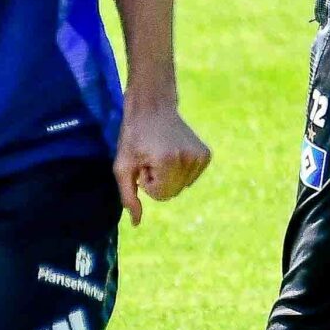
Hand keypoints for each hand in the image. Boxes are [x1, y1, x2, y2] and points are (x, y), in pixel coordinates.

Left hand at [111, 97, 210, 223]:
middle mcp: (189, 158)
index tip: (144, 162)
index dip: (147, 182)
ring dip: (168, 176)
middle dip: (158, 181)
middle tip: (151, 158)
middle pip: (172, 193)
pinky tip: (172, 152)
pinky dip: (180, 171)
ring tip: (160, 154)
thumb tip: (136, 223)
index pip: (159, 195)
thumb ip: (128, 197)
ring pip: (182, 187)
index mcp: (169, 161)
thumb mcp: (123, 166)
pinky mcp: (206, 155)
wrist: (152, 106)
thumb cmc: (133, 136)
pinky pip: (190, 178)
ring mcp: (200, 156)